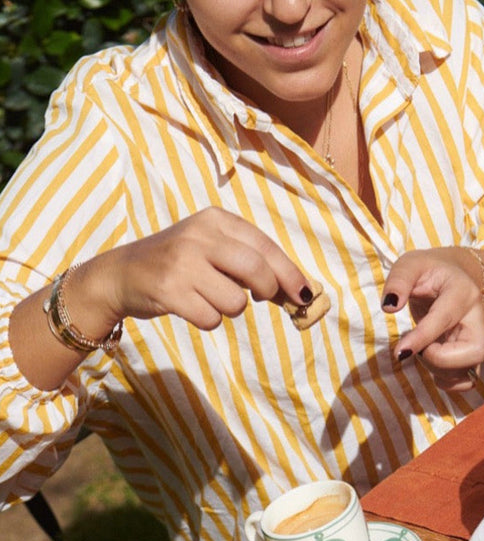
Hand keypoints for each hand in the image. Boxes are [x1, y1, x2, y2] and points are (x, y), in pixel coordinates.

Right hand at [92, 207, 312, 330]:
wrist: (120, 274)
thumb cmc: (179, 262)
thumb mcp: (211, 247)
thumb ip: (249, 261)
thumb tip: (297, 290)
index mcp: (215, 220)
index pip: (265, 245)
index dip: (289, 272)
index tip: (305, 293)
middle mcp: (199, 236)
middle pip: (257, 270)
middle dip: (268, 291)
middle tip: (260, 298)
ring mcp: (182, 263)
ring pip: (236, 301)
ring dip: (230, 308)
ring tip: (209, 297)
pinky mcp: (168, 291)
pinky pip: (211, 318)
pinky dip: (208, 320)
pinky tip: (191, 307)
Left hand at [381, 248, 483, 391]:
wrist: (449, 276)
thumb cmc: (427, 271)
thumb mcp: (409, 265)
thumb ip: (398, 281)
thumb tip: (389, 307)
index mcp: (462, 292)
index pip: (445, 319)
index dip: (422, 339)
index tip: (399, 353)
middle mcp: (477, 317)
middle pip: (474, 351)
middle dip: (440, 359)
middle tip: (419, 348)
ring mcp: (479, 337)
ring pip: (470, 370)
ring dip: (440, 371)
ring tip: (423, 350)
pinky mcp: (473, 353)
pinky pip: (468, 380)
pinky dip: (448, 381)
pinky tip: (432, 364)